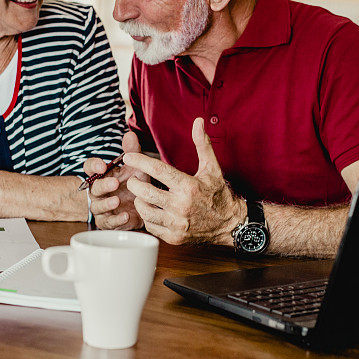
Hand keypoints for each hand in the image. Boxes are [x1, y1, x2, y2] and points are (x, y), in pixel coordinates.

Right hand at [84, 131, 146, 229]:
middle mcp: (98, 191)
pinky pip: (108, 223)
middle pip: (94, 188)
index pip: (90, 167)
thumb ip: (132, 152)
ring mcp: (102, 208)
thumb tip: (130, 134)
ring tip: (117, 200)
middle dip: (103, 185)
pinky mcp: (109, 222)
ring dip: (106, 204)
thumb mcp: (135, 167)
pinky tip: (125, 216)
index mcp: (102, 175)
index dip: (94, 166)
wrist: (141, 207)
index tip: (102, 165)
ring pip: (98, 207)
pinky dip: (116, 220)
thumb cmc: (133, 184)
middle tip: (114, 182)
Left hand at [124, 117, 244, 245]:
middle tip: (134, 178)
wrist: (229, 224)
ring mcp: (177, 223)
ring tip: (142, 193)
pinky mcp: (174, 237)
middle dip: (135, 182)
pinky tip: (152, 208)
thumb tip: (197, 121)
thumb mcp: (211, 168)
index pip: (158, 170)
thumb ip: (202, 144)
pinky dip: (147, 216)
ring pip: (144, 209)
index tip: (128, 157)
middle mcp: (181, 206)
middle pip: (144, 191)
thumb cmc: (218, 193)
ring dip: (139, 199)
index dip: (140, 161)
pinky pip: (150, 225)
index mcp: (188, 186)